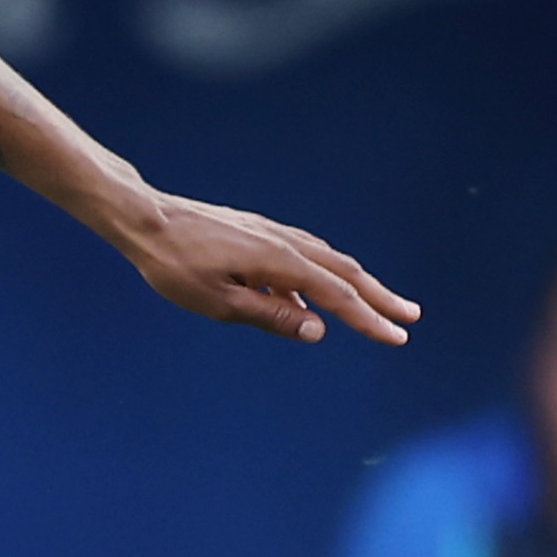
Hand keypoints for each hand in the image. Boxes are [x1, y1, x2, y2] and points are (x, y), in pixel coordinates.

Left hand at [118, 194, 415, 344]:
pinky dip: (321, 276)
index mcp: (279, 261)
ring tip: (376, 305)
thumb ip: (272, 316)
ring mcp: (272, 233)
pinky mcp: (258, 232)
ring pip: (327, 260)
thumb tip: (319, 331)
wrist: (146, 219)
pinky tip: (312, 300)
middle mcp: (284, 242)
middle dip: (379, 297)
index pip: (337, 296)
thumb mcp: (219, 302)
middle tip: (410, 318)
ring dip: (356, 284)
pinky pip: (302, 256)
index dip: (369, 319)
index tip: (397, 337)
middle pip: (344, 272)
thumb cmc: (174, 265)